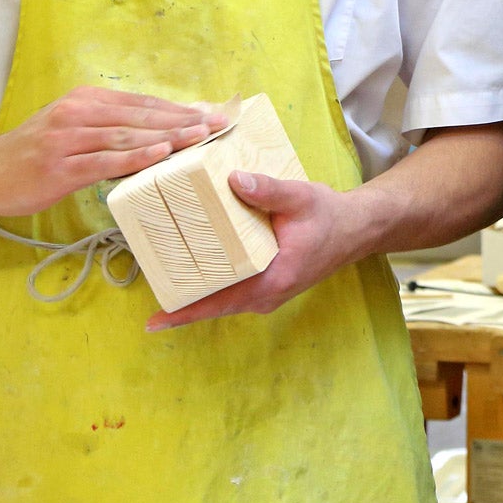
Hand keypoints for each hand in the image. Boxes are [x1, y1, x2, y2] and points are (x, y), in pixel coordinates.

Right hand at [0, 87, 214, 217]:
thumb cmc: (36, 153)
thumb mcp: (73, 128)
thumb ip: (110, 126)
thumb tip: (161, 129)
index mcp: (85, 100)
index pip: (141, 102)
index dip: (178, 108)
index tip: (211, 114)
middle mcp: (76, 112)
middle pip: (140, 116)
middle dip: (182, 120)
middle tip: (218, 125)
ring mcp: (66, 139)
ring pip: (126, 135)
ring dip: (167, 136)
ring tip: (199, 138)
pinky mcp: (58, 167)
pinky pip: (103, 160)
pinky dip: (135, 157)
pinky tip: (160, 154)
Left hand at [145, 170, 373, 331]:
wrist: (356, 229)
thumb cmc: (329, 216)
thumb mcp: (300, 198)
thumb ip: (268, 190)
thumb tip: (233, 180)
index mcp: (271, 280)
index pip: (219, 303)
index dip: (184, 313)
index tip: (152, 322)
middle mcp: (265, 295)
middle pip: (213, 305)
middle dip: (180, 299)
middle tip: (146, 278)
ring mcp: (266, 294)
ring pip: (221, 300)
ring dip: (195, 291)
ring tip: (160, 274)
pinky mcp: (266, 285)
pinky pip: (231, 291)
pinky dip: (211, 284)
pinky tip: (193, 267)